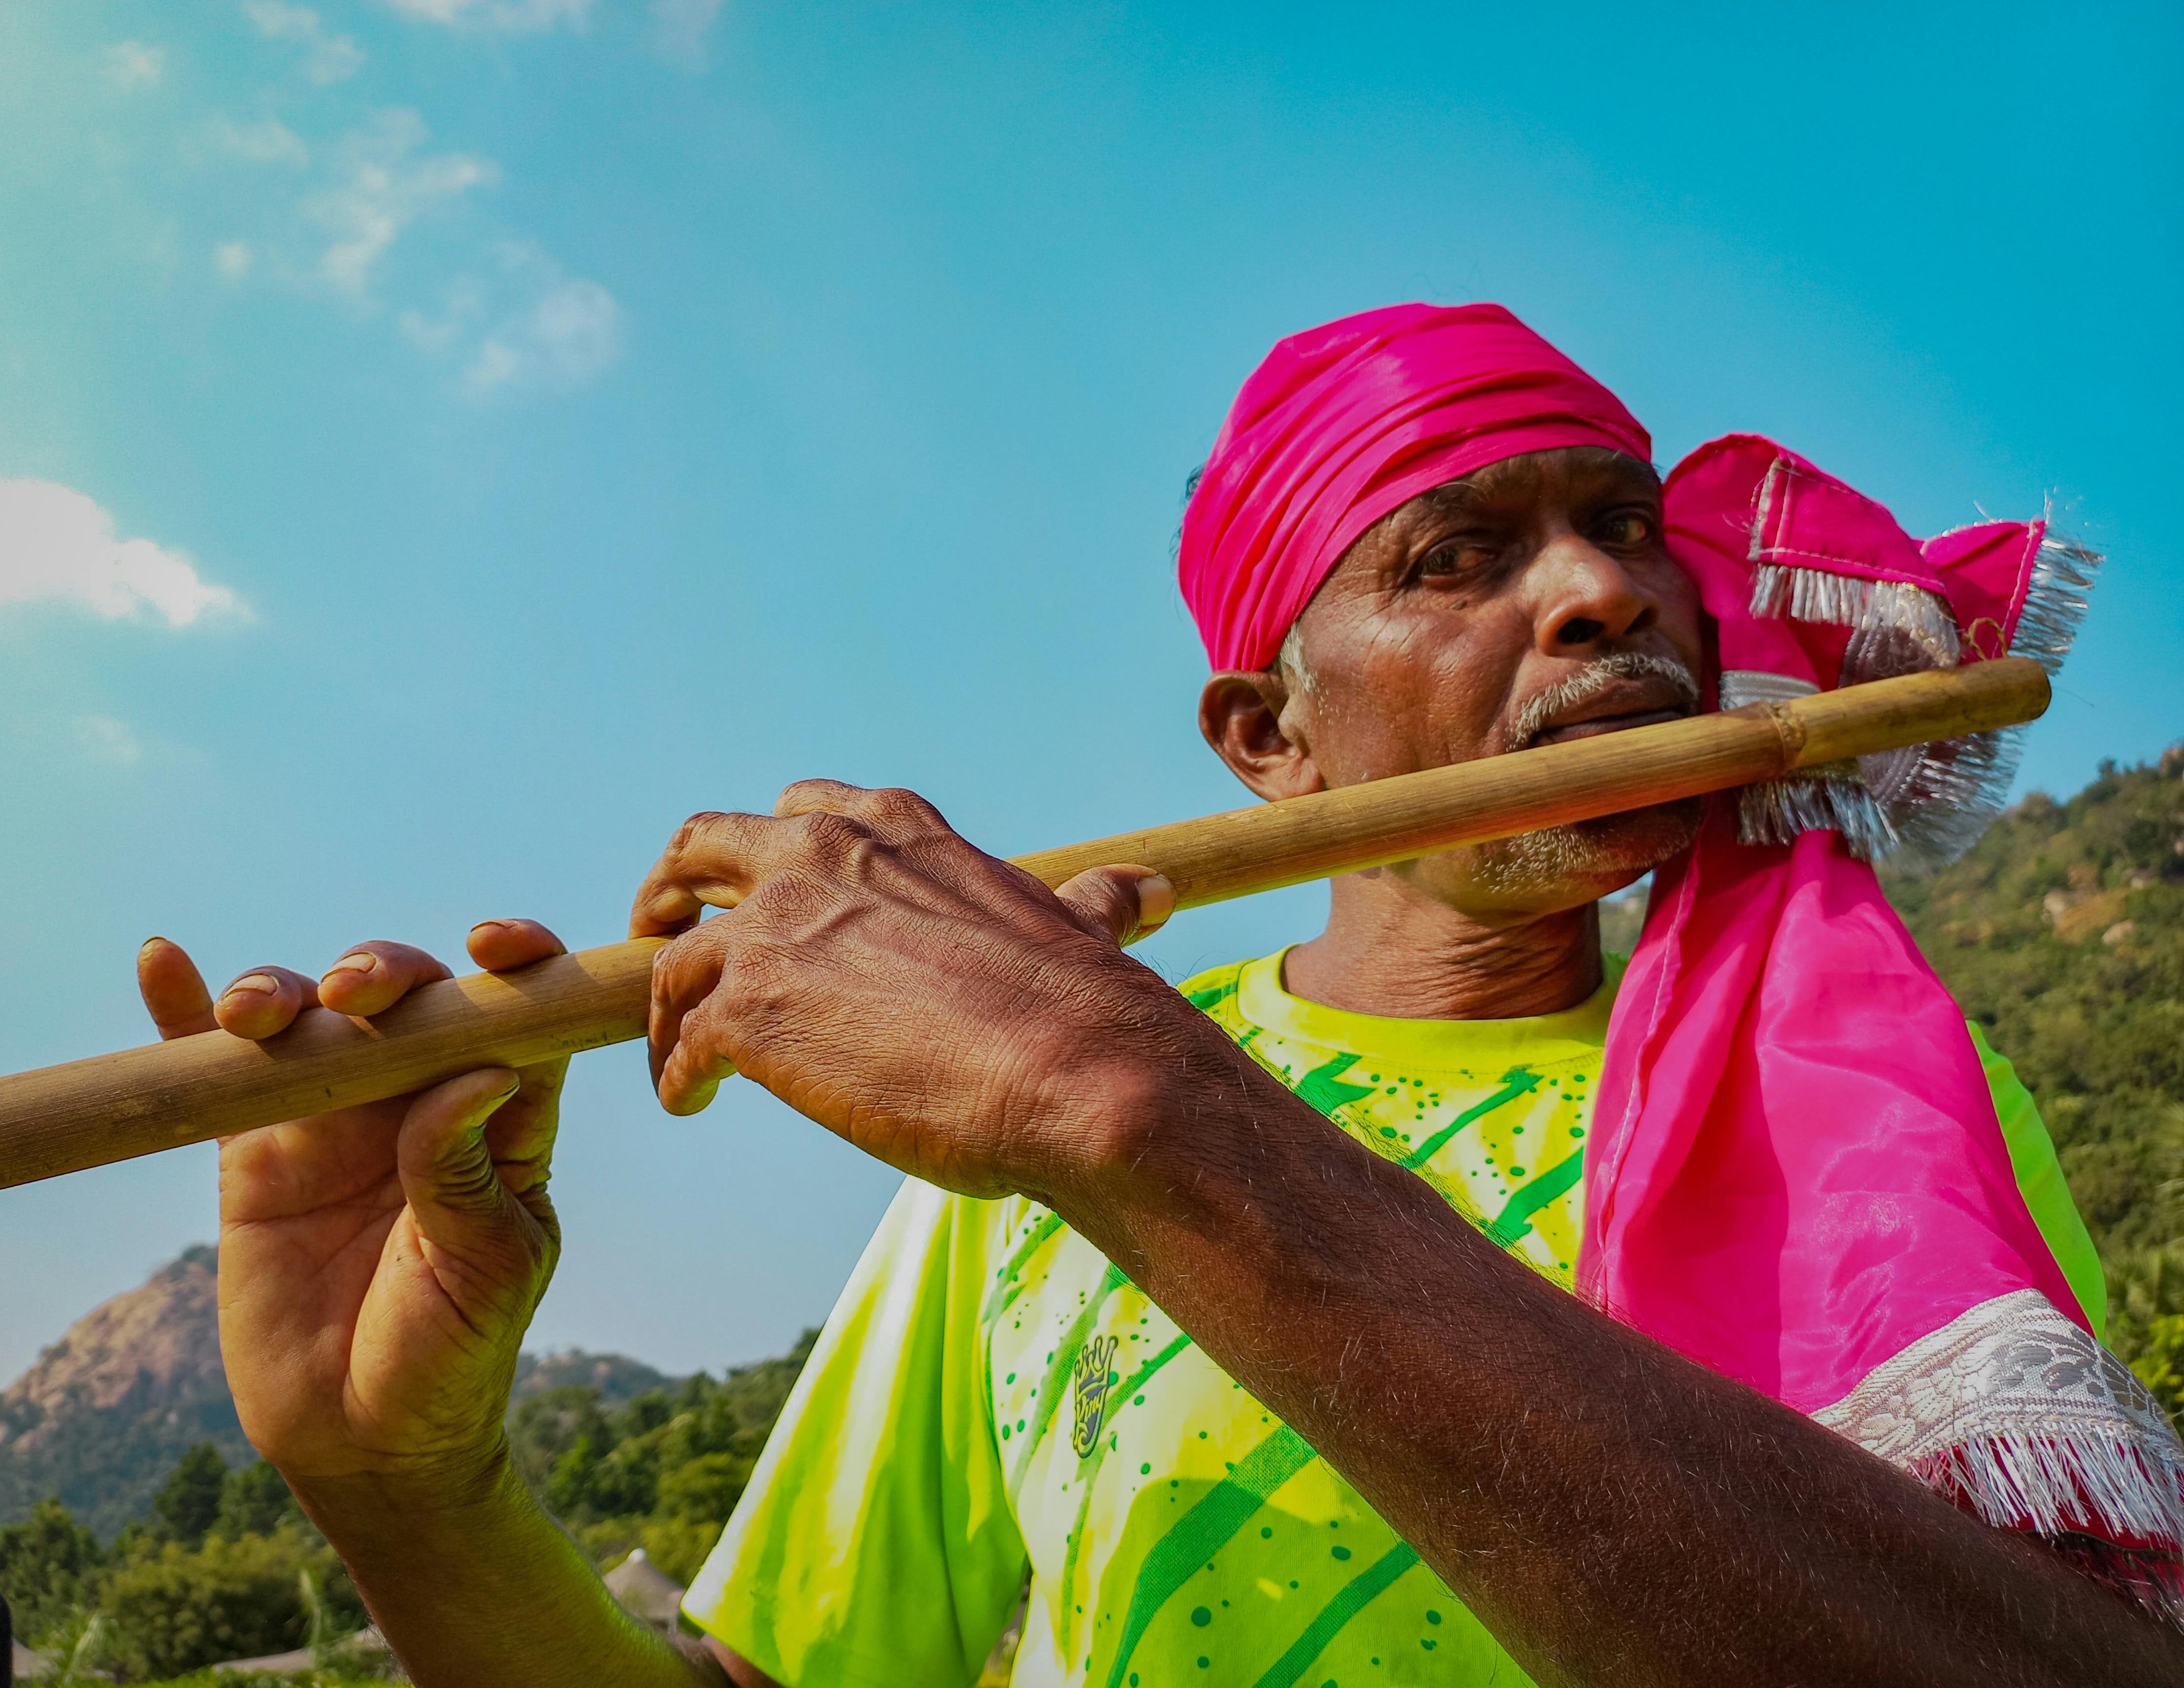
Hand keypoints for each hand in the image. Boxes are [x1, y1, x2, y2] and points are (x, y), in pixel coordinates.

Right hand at [137, 921, 570, 1494]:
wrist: (365, 1437)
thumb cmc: (451, 1352)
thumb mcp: (484, 1266)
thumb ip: (468, 1171)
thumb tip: (482, 1071)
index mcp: (501, 1117)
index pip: (520, 1016)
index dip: (517, 964)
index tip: (493, 944)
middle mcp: (422, 1100)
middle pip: (408, 999)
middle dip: (385, 972)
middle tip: (359, 994)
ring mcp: (336, 1120)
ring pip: (315, 1018)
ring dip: (285, 990)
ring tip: (259, 1012)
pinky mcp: (256, 1153)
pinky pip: (222, 1072)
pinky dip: (187, 1015)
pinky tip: (163, 962)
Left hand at [630, 780, 1234, 1201]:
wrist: (1083, 1075)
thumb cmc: (1089, 1011)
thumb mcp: (1078, 926)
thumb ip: (1089, 904)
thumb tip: (1146, 888)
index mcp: (899, 832)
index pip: (801, 810)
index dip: (768, 852)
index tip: (760, 889)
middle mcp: (825, 858)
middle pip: (704, 846)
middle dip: (673, 885)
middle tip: (659, 928)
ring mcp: (778, 930)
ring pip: (678, 961)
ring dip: (667, 1008)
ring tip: (676, 1055)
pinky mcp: (748, 1011)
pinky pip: (682, 1044)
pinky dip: (677, 1074)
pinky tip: (692, 1102)